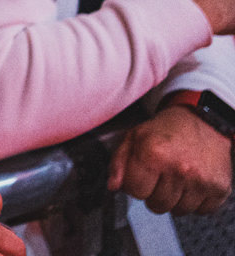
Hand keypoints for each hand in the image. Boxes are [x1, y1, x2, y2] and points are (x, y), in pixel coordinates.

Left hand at [108, 105, 233, 214]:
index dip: (135, 184)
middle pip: (156, 205)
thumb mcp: (134, 136)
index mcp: (154, 153)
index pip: (135, 191)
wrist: (202, 121)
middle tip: (159, 176)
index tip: (140, 175)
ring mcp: (201, 180)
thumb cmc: (166, 130)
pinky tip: (191, 184)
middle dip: (153, 193)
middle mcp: (179, 168)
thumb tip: (113, 186)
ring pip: (178, 211)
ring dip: (174, 199)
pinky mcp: (219, 188)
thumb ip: (118, 161)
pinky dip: (194, 202)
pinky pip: (200, 211)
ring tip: (175, 179)